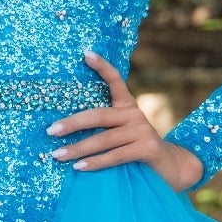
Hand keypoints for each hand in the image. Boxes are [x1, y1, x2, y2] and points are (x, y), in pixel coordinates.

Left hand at [46, 50, 204, 191]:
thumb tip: (65, 129)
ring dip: (78, 148)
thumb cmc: (136, 149)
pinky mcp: (147, 148)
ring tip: (58, 155)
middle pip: (99, 115)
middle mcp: (135, 114)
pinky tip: (79, 167)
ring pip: (104, 139)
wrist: (171, 167)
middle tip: (51, 130)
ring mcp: (142, 130)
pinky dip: (96, 162)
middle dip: (72, 123)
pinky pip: (115, 156)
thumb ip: (103, 128)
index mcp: (127, 106)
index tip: (86, 54)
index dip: (102, 67)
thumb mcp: (121, 134)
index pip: (115, 81)